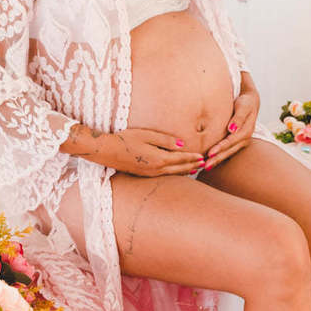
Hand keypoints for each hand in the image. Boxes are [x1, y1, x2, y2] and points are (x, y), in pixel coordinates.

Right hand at [63, 122, 205, 176]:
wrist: (106, 151)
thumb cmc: (126, 139)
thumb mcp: (147, 135)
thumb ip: (166, 140)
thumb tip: (183, 144)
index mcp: (159, 159)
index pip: (181, 159)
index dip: (193, 158)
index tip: (203, 156)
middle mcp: (155, 170)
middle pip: (179, 169)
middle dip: (192, 166)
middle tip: (204, 163)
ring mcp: (149, 174)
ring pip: (172, 174)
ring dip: (184, 171)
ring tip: (194, 168)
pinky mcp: (143, 174)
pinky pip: (163, 175)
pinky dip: (173, 172)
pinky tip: (175, 170)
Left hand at [203, 87, 260, 169]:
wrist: (251, 101)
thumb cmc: (245, 102)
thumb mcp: (244, 106)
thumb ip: (238, 117)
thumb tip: (232, 129)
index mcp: (246, 131)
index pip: (231, 141)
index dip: (221, 148)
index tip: (210, 153)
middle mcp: (245, 138)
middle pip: (229, 150)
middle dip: (217, 158)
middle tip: (205, 166)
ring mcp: (242, 141)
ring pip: (229, 152)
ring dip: (218, 160)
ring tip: (206, 167)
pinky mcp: (237, 141)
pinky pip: (228, 150)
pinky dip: (220, 156)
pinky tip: (211, 160)